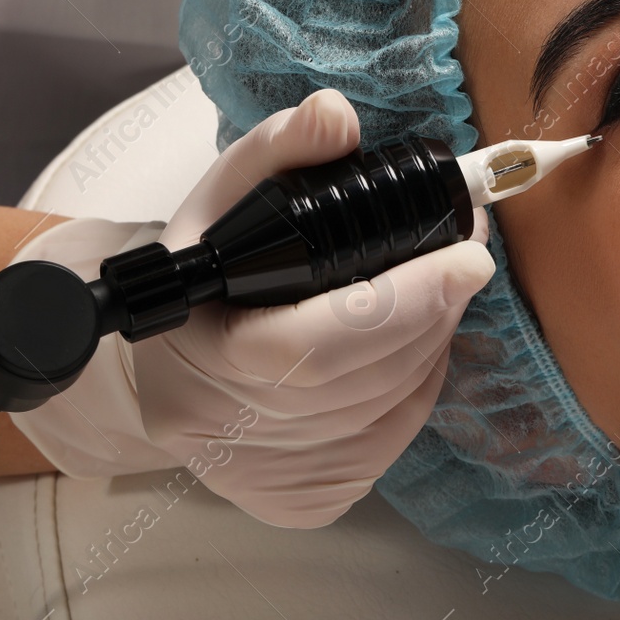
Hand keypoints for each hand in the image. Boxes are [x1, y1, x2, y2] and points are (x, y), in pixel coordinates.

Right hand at [12, 90, 494, 527]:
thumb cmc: (198, 271)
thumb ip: (280, 149)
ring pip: (386, 412)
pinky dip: (414, 389)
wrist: (151, 368)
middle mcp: (228, 430)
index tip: (468, 257)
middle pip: (365, 379)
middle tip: (467, 257)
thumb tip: (339, 117)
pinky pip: (387, 443)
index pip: (316, 345)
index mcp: (199, 352)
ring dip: (432, 346)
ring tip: (442, 290)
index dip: (402, 303)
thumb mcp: (223, 196)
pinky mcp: (298, 501)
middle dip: (434, 312)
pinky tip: (413, 346)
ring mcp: (266, 476)